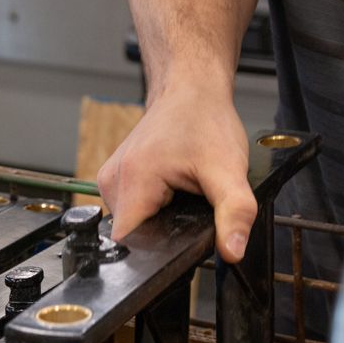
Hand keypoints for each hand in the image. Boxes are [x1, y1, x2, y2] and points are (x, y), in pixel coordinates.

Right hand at [97, 85, 255, 261]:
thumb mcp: (229, 169)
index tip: (184, 232)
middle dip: (167, 231)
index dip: (161, 249)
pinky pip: (132, 210)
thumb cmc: (205, 120)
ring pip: (134, 225)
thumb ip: (234, 213)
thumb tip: (233, 252)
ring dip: (160, 219)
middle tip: (191, 202)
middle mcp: (112, 182)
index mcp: (132, 181)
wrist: (190, 90)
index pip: (132, 243)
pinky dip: (154, 207)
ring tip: (182, 191)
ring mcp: (110, 181)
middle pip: (134, 237)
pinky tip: (171, 189)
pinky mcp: (116, 180)